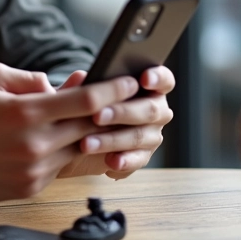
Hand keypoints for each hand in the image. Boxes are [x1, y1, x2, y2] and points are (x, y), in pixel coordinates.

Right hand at [0, 63, 138, 202]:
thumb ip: (28, 77)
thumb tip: (56, 85)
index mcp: (26, 112)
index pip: (87, 101)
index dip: (114, 90)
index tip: (131, 81)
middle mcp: (35, 144)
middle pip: (90, 127)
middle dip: (110, 112)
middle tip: (124, 99)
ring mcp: (34, 170)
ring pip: (77, 149)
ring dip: (85, 134)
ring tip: (84, 119)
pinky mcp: (29, 188)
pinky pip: (58, 167)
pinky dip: (62, 152)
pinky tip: (53, 140)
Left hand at [56, 67, 174, 179]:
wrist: (76, 135)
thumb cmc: (84, 104)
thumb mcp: (80, 92)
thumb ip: (82, 85)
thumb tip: (78, 77)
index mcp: (147, 86)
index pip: (163, 79)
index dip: (157, 77)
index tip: (143, 78)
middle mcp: (156, 109)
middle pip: (150, 109)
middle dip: (122, 112)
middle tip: (96, 116)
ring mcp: (152, 134)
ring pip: (139, 136)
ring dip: (113, 140)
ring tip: (87, 143)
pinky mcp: (143, 156)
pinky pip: (138, 160)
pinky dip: (124, 161)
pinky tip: (109, 162)